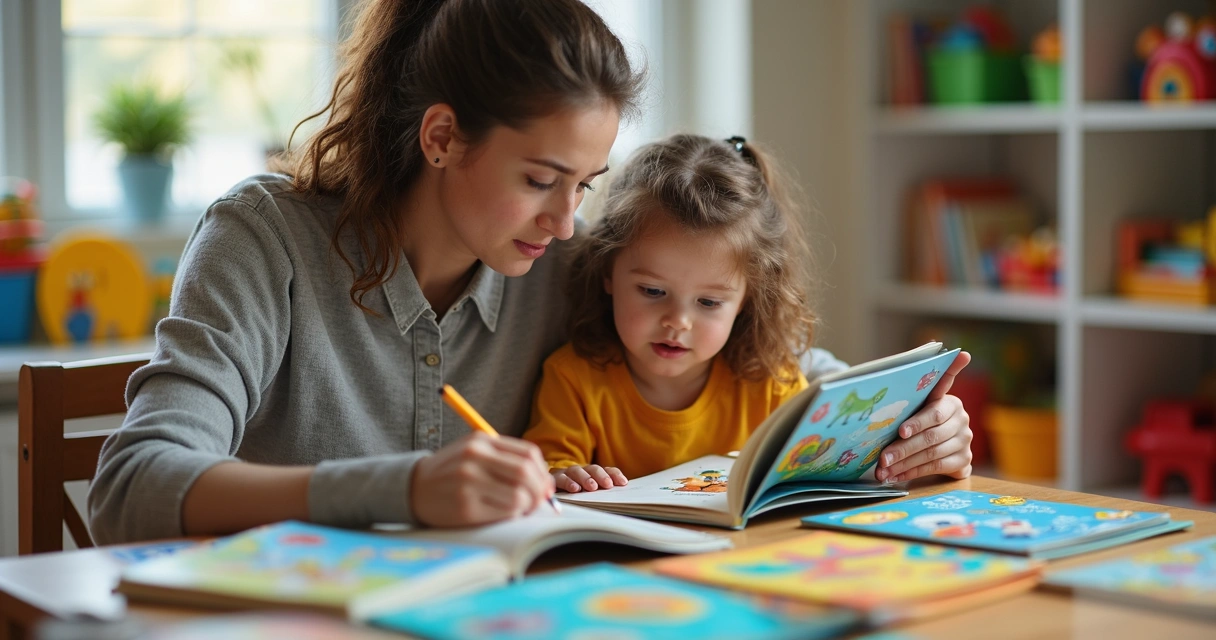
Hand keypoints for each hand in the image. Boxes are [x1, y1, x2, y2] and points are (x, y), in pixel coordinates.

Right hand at [410, 433, 555, 526]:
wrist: (413, 487)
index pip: (528, 454)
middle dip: (540, 490)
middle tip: (540, 501)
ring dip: (528, 504)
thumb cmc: (451, 472)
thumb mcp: (473, 452)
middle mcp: (475, 458)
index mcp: (481, 441)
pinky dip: (514, 514)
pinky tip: (507, 513)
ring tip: (523, 508)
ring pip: (519, 495)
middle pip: (526, 474)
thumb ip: (504, 459)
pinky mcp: (466, 506)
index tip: (545, 485)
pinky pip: (505, 512)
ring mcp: (469, 482)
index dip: (543, 472)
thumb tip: (543, 480)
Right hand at [552, 464, 627, 492]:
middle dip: (601, 476)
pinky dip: (568, 483)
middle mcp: (581, 470)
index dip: (615, 475)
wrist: (549, 484)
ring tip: (592, 487)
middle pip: (592, 469)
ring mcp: (567, 473)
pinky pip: (561, 478)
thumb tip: (619, 492)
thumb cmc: (574, 490)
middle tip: (607, 484)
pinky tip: (574, 489)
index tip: (623, 483)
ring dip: (585, 478)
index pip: (606, 470)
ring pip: (577, 471)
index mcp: (592, 472)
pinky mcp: (555, 478)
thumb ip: (601, 490)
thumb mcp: (589, 491)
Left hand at [876, 351, 973, 482]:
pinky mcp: (964, 460)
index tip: (901, 431)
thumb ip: (921, 388)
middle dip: (903, 449)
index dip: (917, 422)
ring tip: (883, 470)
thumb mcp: (920, 401)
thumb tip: (942, 348)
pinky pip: (935, 468)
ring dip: (904, 464)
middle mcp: (961, 420)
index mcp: (951, 402)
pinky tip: (896, 476)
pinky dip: (913, 473)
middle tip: (882, 458)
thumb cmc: (923, 415)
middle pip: (929, 437)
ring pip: (931, 455)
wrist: (946, 441)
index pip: (934, 412)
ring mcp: (965, 441)